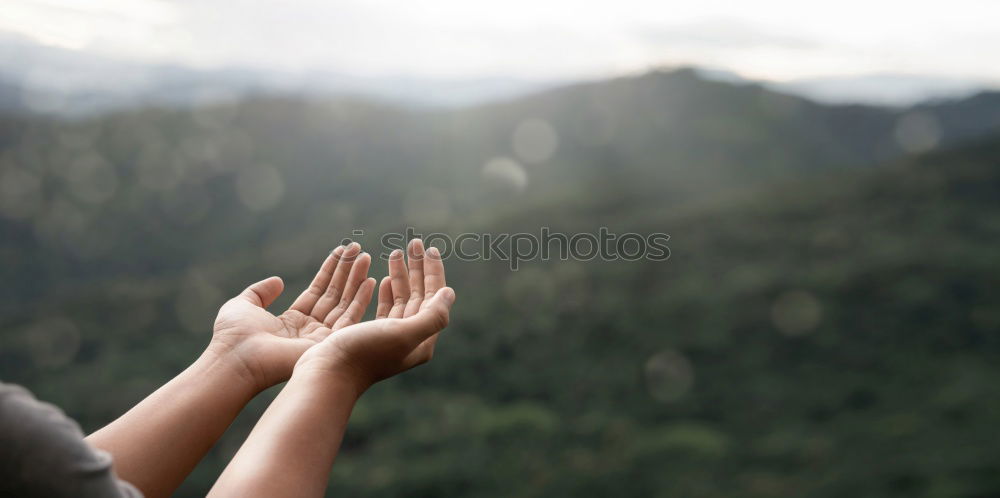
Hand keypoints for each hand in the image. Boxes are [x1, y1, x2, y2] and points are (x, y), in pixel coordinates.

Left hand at [210, 242, 376, 390]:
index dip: (330, 271)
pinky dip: (361, 299)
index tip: (342, 251)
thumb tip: (277, 281)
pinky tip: (369, 280)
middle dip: (347, 272)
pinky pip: (350, 318)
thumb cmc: (234, 335)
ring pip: (345, 304)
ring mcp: (321, 338)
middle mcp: (310, 329)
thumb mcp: (243, 305)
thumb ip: (260, 292)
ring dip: (357, 280)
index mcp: (292, 321)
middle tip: (360, 251)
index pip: (317, 291)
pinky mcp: (329, 344)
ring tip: (366, 257)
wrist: (237, 359)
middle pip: (334, 295)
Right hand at [294, 239, 455, 393]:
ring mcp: (390, 338)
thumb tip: (449, 293)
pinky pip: (386, 308)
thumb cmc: (364, 353)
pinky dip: (386, 291)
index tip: (430, 249)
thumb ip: (432, 316)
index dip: (434, 272)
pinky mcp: (371, 336)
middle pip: (419, 296)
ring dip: (400, 275)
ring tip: (396, 253)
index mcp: (422, 340)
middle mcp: (409, 339)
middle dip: (418, 268)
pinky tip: (383, 279)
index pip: (434, 298)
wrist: (327, 374)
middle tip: (414, 243)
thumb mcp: (403, 333)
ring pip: (401, 299)